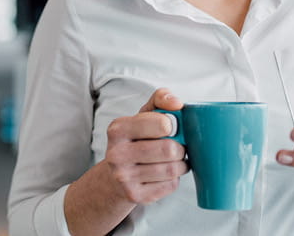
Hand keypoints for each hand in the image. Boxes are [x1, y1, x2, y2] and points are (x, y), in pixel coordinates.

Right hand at [64, 88, 188, 234]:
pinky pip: (170, 185)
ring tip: (172, 160)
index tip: (169, 127)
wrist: (113, 178)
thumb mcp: (142, 116)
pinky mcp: (135, 195)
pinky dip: (173, 179)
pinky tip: (164, 174)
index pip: (162, 124)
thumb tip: (177, 103)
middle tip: (175, 146)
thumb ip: (159, 99)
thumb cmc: (134, 141)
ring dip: (180, 164)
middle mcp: (117, 154)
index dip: (173, 125)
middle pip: (169, 149)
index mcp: (118, 129)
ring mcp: (124, 177)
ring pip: (172, 169)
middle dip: (179, 147)